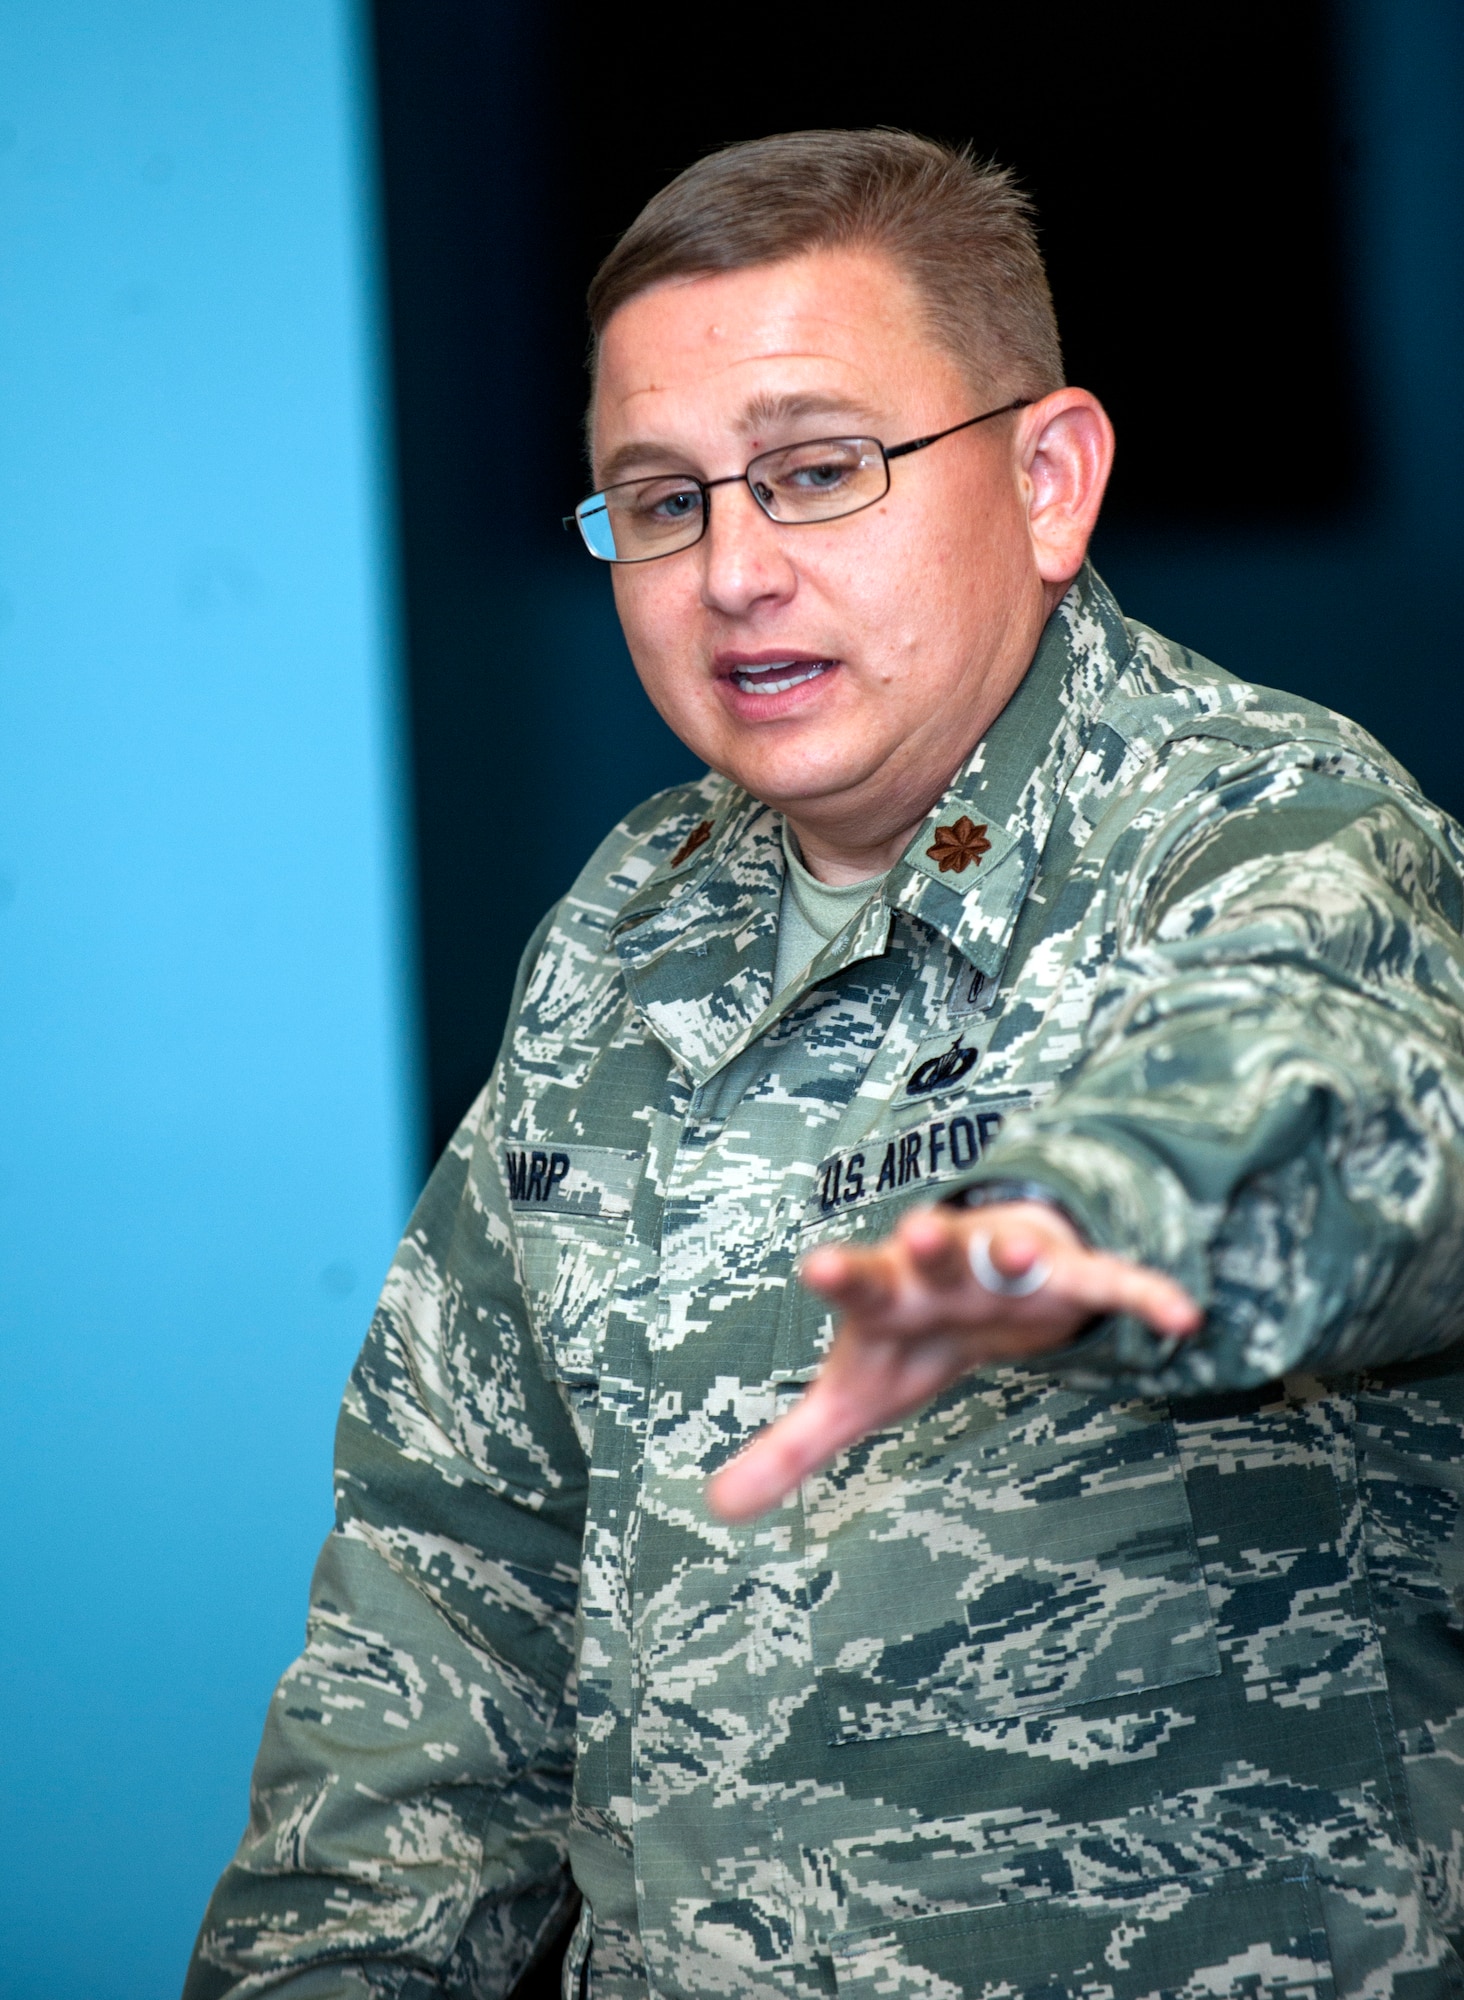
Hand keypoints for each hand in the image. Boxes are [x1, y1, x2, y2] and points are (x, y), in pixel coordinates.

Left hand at [707, 1200, 1200, 1521]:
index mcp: (889, 1290)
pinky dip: (1145, 1296)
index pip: (859, 1281)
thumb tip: (714, 1509)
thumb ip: (790, 1445)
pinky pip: (1115, 1282)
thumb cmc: (909, 1335)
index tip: (817, 1265)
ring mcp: (1013, 1265)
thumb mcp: (855, 1394)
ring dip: (1023, 1251)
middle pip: (934, 1250)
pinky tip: (1183, 1319)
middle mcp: (947, 1265)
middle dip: (931, 1241)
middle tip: (922, 1230)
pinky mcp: (1076, 1275)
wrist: (984, 1277)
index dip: (841, 1275)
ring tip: (1026, 1254)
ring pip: (1020, 1252)